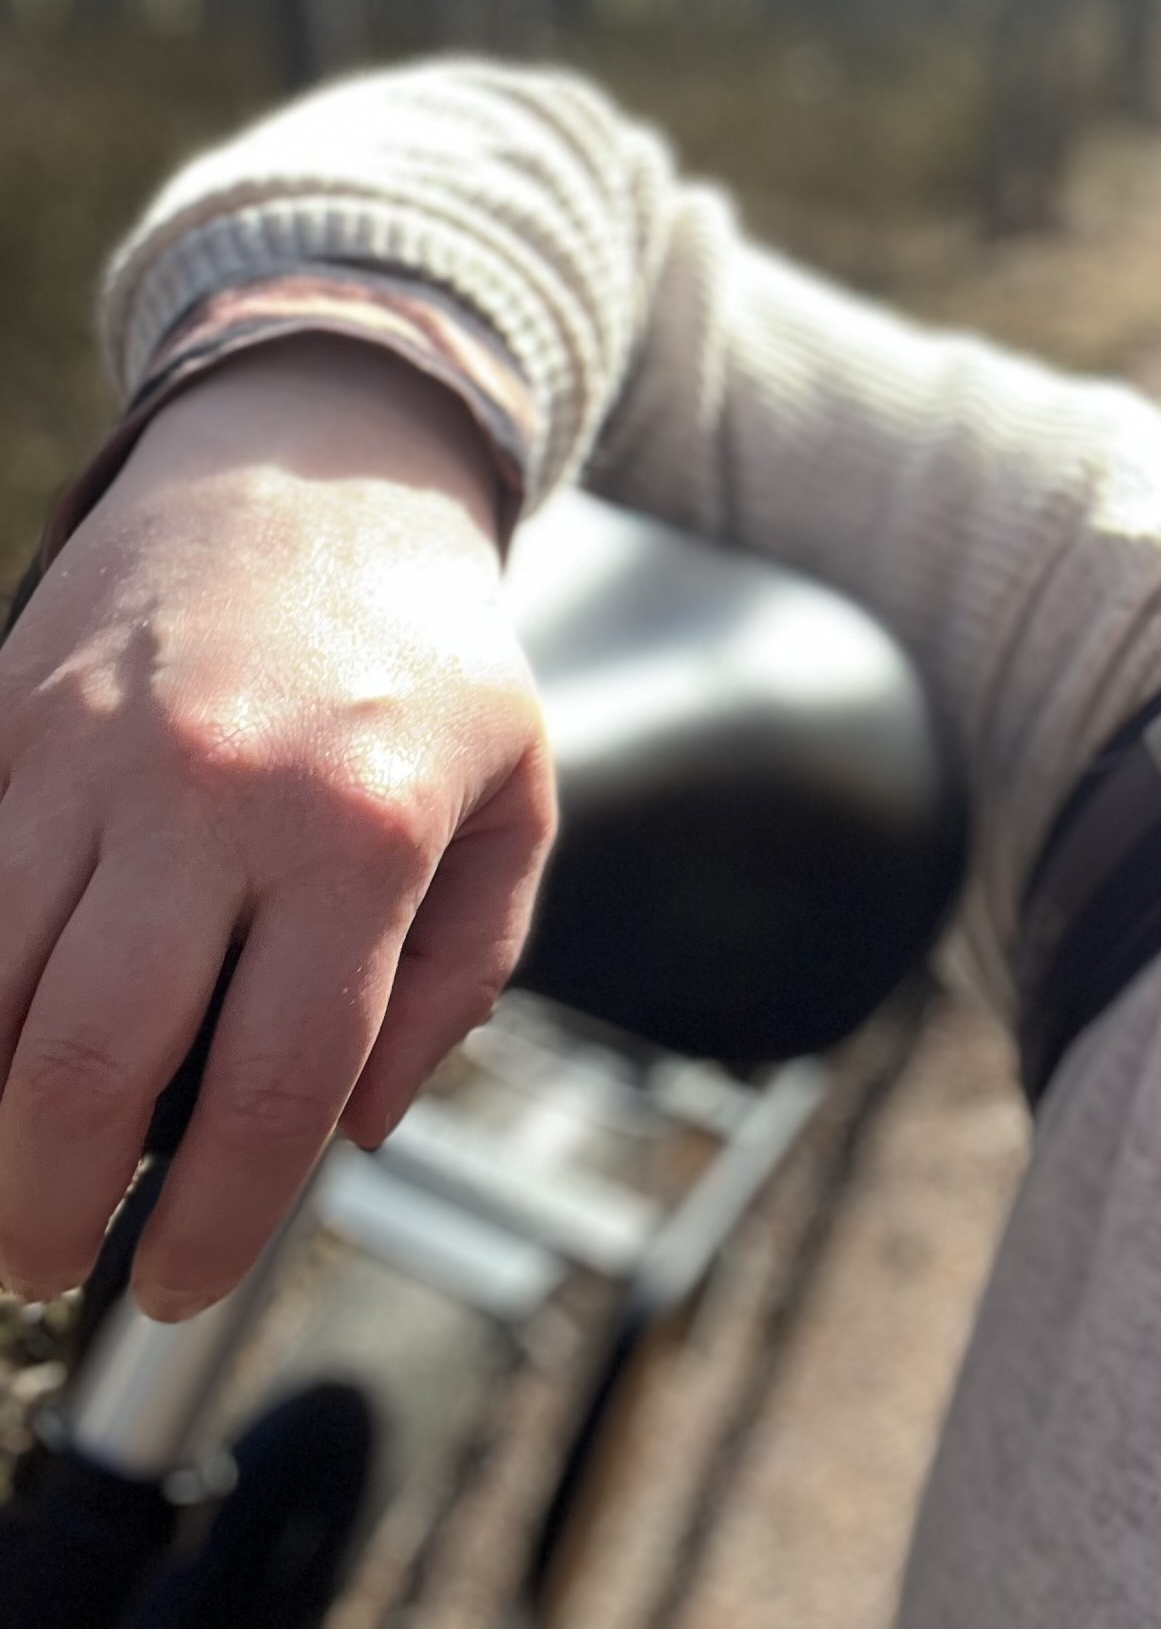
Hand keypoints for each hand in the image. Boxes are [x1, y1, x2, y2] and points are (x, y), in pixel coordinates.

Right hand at [0, 338, 555, 1318]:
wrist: (318, 470)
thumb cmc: (430, 650)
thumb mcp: (519, 797)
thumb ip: (463, 974)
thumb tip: (355, 1128)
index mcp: (361, 830)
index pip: (277, 1080)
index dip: (220, 1218)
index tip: (184, 1279)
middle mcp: (212, 796)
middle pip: (86, 1066)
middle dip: (51, 1207)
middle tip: (57, 1260)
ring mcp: (87, 757)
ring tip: (18, 1172)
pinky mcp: (5, 727)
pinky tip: (0, 1042)